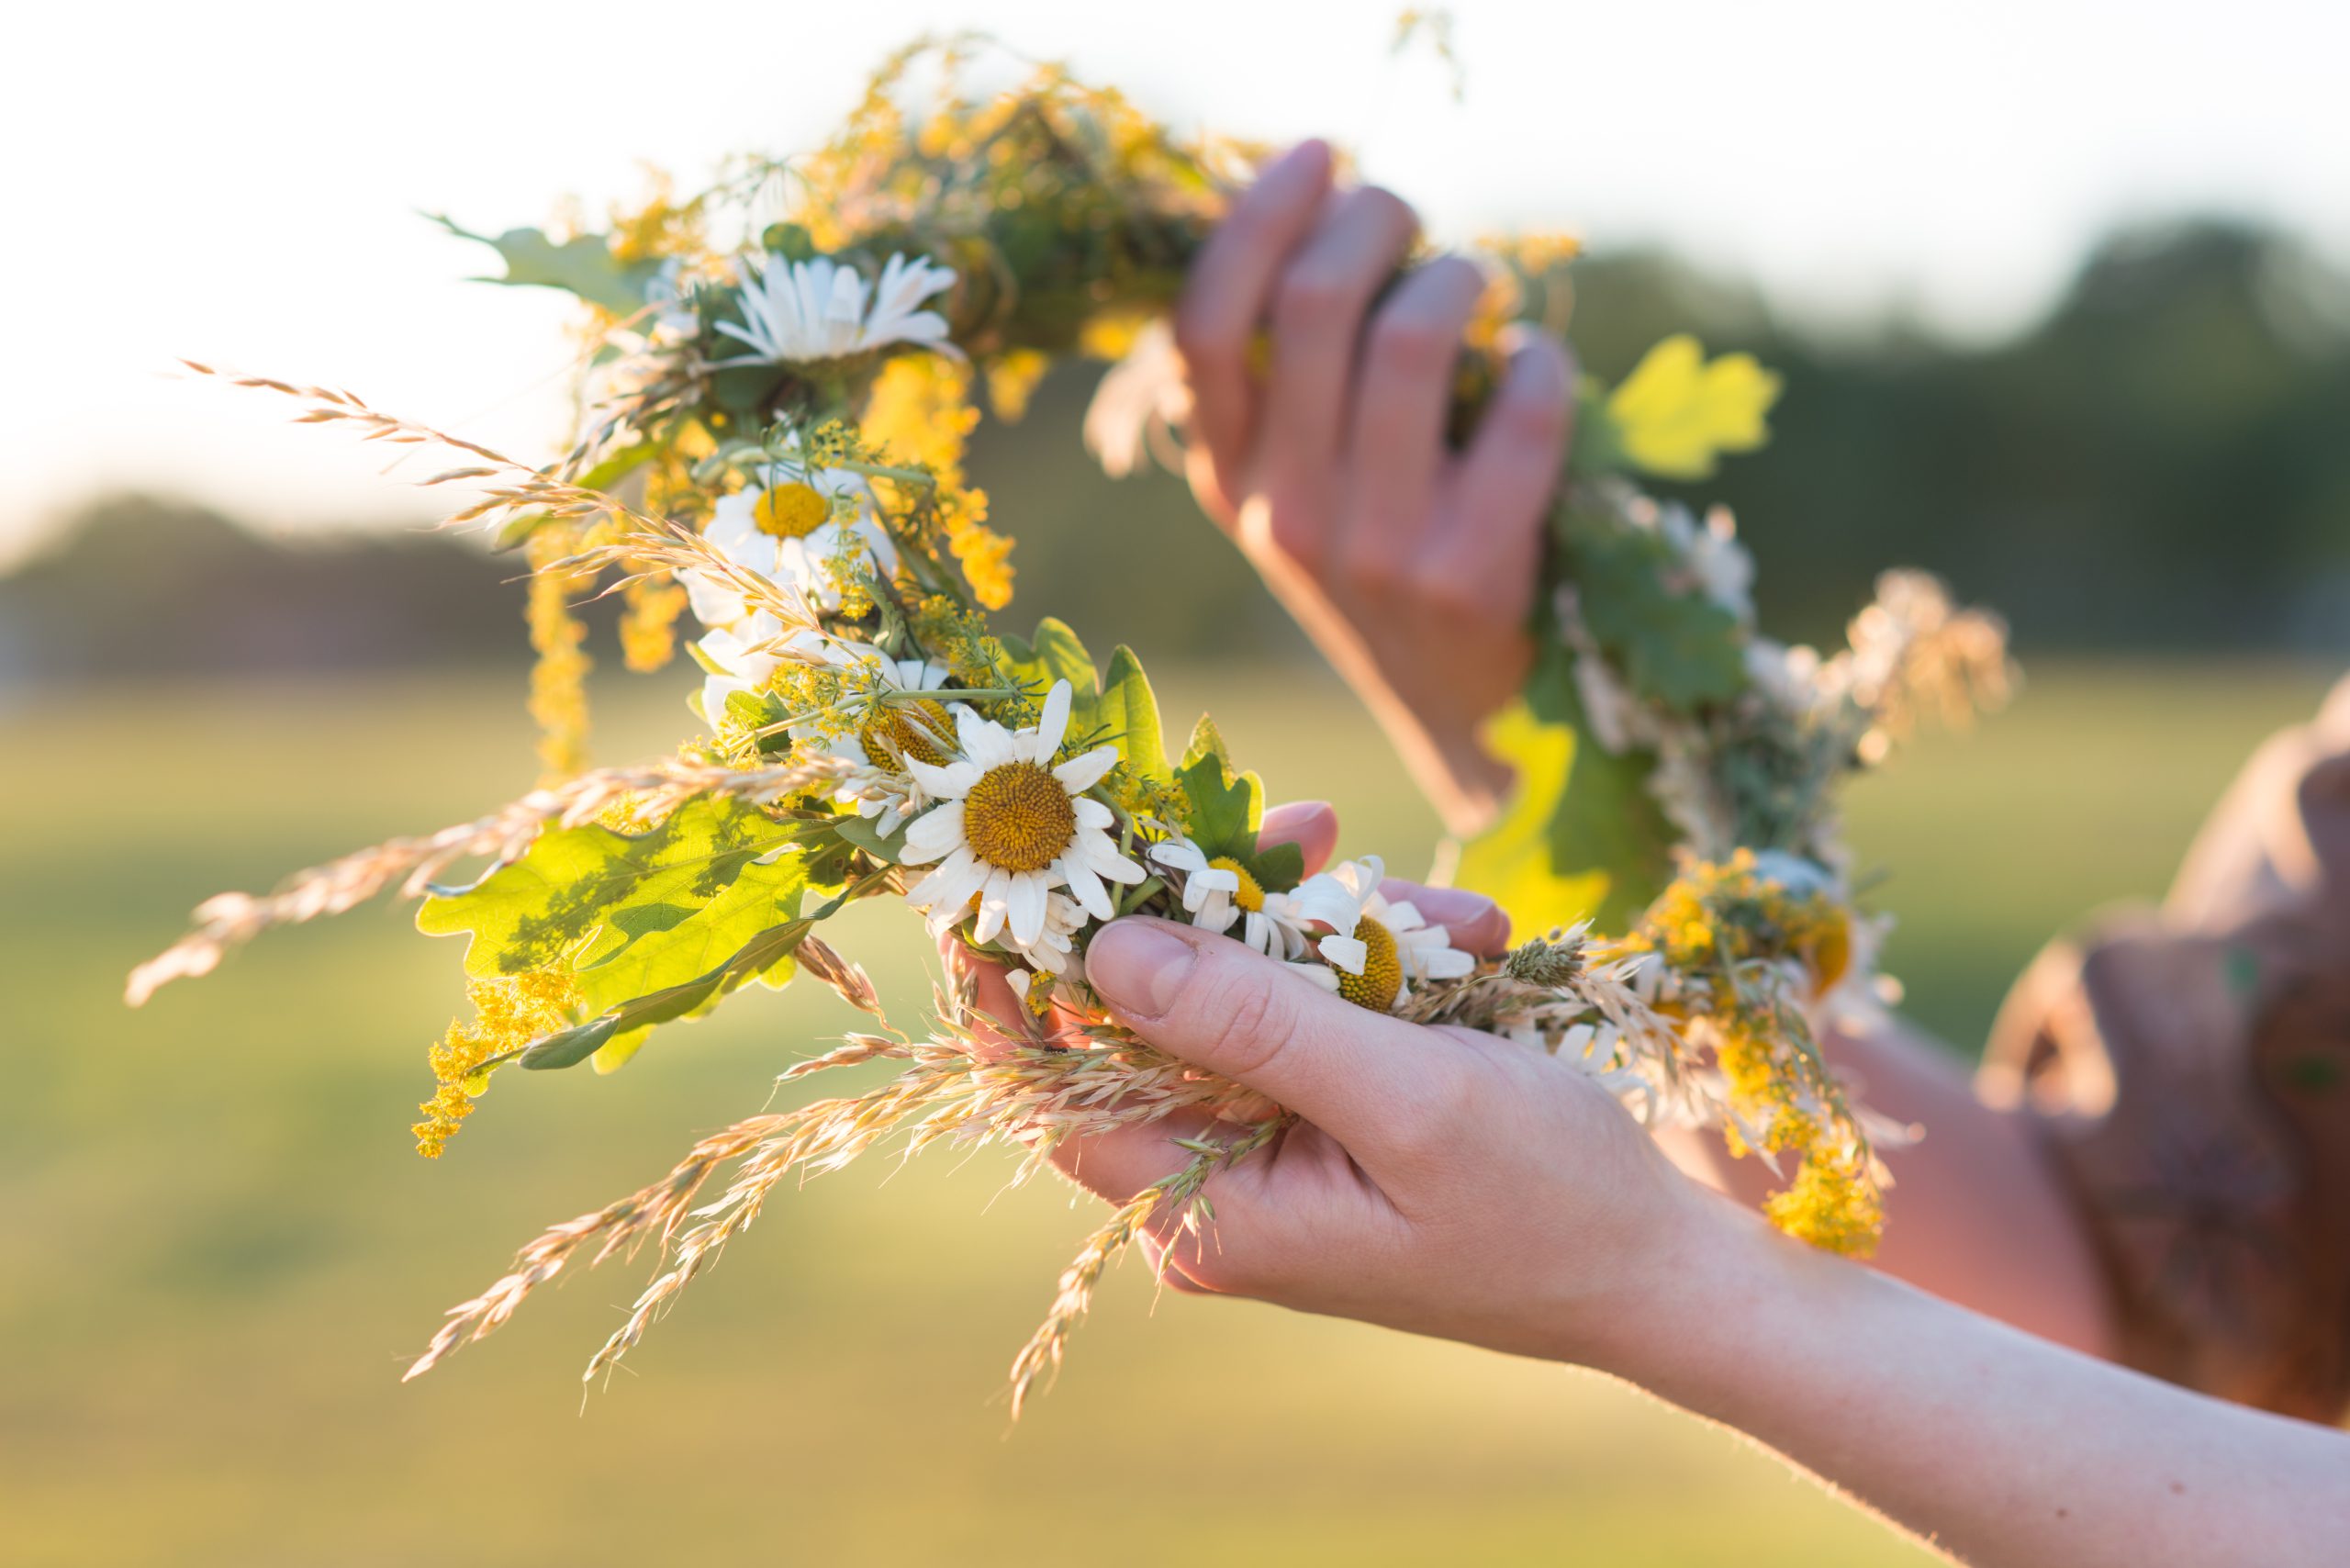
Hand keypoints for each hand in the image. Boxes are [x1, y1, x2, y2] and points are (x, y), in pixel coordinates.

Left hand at [952, 801, 1713, 1370]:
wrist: (1661, 1266)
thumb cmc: (1546, 1204)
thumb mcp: (1406, 1100)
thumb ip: (1258, 1024)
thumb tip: (1106, 948)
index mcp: (1209, 1211)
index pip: (1051, 1091)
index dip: (1011, 986)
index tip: (1012, 869)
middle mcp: (1219, 1182)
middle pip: (1159, 1012)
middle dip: (1234, 910)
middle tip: (1311, 828)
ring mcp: (1274, 1146)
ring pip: (1249, 990)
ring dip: (1341, 929)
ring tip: (1458, 925)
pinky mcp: (1329, 1113)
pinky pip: (1315, 1007)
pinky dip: (1383, 961)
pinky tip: (1470, 945)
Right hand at [1175, 140, 1575, 836]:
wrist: (1466, 725)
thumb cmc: (1392, 568)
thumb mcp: (1303, 492)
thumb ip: (1293, 387)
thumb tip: (1327, 223)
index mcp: (1228, 485)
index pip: (1202, 327)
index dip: (1257, 217)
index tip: (1318, 155)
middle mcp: (1282, 518)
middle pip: (1310, 306)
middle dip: (1375, 218)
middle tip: (1411, 213)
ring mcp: (1372, 551)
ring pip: (1410, 338)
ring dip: (1461, 276)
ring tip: (1478, 285)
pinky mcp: (1468, 576)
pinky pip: (1516, 409)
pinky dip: (1539, 361)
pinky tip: (1536, 371)